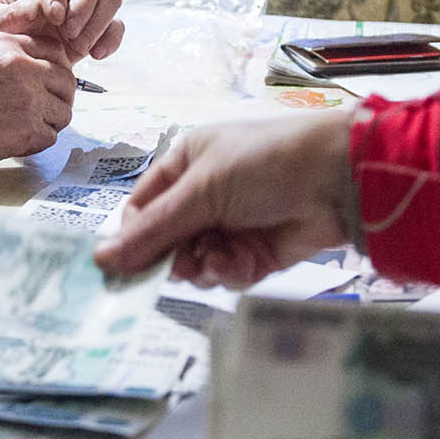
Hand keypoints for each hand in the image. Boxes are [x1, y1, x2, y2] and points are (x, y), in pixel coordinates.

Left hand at [0, 0, 124, 62]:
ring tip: (79, 47)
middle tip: (69, 33)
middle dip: (84, 6)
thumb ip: (10, 15)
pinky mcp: (94, 27)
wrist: (7, 61)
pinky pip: (116, 25)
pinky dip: (111, 39)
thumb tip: (39, 9)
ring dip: (99, 22)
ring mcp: (81, 6)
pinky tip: (95, 55)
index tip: (55, 18)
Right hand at [0, 32, 76, 177]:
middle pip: (66, 80)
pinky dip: (37, 142)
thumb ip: (6, 61)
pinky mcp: (27, 130)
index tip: (49, 82)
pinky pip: (51, 136)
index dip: (55, 69)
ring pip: (63, 111)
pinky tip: (14, 141)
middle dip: (58, 96)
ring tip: (23, 127)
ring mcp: (27, 98)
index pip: (54, 50)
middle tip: (43, 109)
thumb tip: (38, 73)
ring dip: (48, 122)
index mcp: (6, 45)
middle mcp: (21, 66)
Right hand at [93, 113, 356, 285]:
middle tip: (180, 266)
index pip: (143, 207)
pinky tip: (241, 261)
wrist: (338, 180)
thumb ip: (154, 230)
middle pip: (167, 241)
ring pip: (196, 263)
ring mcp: (231, 225)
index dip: (133, 237)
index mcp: (186, 164)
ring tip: (218, 257)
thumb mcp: (202, 190)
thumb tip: (101, 259)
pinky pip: (227, 274)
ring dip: (203, 266)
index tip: (122, 266)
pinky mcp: (256, 253)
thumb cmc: (265, 164)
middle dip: (173, 256)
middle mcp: (205, 195)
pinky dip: (231, 271)